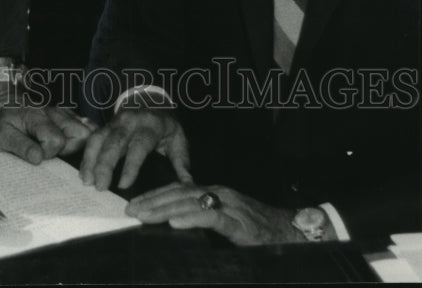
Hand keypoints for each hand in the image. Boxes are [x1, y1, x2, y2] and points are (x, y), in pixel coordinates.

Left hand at [0, 105, 95, 163]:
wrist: (0, 102)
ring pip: (84, 128)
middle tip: (54, 154)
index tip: (37, 157)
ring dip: (76, 142)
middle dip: (70, 149)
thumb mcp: (1, 135)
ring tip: (63, 150)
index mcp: (37, 117)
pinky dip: (80, 134)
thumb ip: (21, 146)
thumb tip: (39, 158)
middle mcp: (53, 112)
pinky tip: (71, 141)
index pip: (55, 140)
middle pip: (80, 133)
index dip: (48, 154)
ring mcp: (61, 112)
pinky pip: (81, 123)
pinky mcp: (65, 114)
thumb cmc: (0, 121)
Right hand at [79, 108, 190, 190]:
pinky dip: (87, 156)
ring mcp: (115, 121)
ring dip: (91, 160)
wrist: (152, 101)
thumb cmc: (166, 126)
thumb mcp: (178, 140)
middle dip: (104, 165)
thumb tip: (188, 185)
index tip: (123, 185)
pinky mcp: (106, 125)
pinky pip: (93, 139)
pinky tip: (84, 172)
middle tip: (99, 187)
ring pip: (99, 139)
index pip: (139, 145)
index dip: (131, 165)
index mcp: (150, 126)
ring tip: (87, 181)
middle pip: (114, 142)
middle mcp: (130, 121)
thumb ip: (182, 162)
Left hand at [127, 182, 311, 245]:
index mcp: (214, 192)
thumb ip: (205, 218)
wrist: (292, 231)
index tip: (135, 204)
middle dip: (152, 202)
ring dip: (163, 209)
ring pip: (190, 203)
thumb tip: (175, 224)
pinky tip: (175, 222)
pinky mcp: (239, 222)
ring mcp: (228, 205)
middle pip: (178, 194)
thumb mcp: (226, 222)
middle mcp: (218, 193)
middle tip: (130, 210)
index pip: (178, 190)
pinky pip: (212, 217)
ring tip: (143, 216)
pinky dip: (191, 218)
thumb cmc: (258, 230)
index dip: (155, 196)